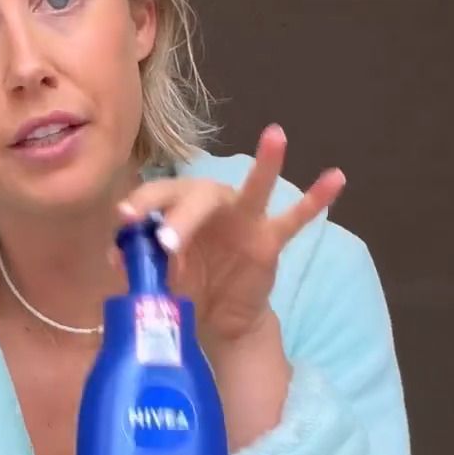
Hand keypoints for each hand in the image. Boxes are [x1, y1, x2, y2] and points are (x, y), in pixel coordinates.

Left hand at [116, 125, 345, 347]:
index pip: (158, 196)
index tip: (124, 222)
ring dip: (266, 163)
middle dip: (182, 215)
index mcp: (177, 208)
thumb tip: (117, 258)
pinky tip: (336, 178)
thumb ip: (141, 262)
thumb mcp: (157, 276)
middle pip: (198, 195)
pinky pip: (296, 218)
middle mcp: (212, 204)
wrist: (215, 319)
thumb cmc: (184, 285)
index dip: (141, 206)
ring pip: (254, 189)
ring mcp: (245, 219)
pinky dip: (316, 200)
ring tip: (276, 135)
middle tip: (169, 242)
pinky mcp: (270, 240)